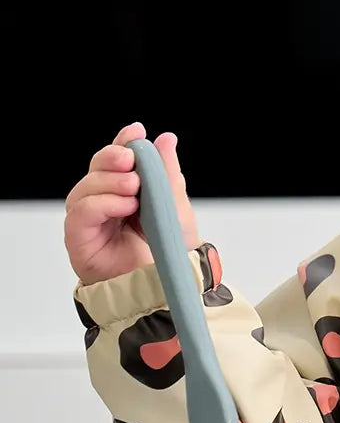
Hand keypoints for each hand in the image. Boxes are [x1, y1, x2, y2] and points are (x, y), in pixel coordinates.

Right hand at [65, 122, 199, 285]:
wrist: (164, 291)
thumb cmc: (168, 255)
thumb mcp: (176, 209)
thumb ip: (168, 175)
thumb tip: (166, 139)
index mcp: (129, 192)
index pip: (119, 160)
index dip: (124, 142)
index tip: (136, 131)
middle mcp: (106, 203)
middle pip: (97, 168)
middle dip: (113, 157)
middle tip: (132, 160)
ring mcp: (91, 221)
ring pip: (86, 187)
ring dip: (109, 181)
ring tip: (134, 188)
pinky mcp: (80, 239)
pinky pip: (81, 212)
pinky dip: (102, 203)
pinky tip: (123, 206)